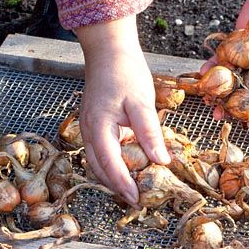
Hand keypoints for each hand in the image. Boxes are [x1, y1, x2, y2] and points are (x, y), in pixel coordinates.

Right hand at [76, 16, 169, 204]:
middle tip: (138, 199)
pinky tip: (127, 168)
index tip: (137, 199)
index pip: (110, 164)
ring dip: (112, 177)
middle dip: (116, 186)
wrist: (108, 49)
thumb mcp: (142, 102)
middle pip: (99, 168)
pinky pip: (99, 152)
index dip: (123, 184)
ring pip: (97, 162)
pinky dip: (111, 164)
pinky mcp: (93, 124)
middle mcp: (88, 130)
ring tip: (133, 188)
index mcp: (99, 126)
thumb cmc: (125, 71)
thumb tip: (161, 161)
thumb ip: (150, 133)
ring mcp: (88, 127)